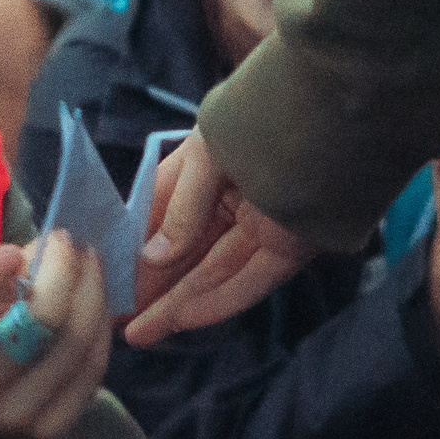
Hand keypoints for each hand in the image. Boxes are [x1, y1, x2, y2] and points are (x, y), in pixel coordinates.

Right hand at [0, 231, 110, 438]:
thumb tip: (43, 250)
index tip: (12, 249)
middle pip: (39, 328)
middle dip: (65, 274)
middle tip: (72, 244)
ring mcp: (19, 419)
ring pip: (76, 347)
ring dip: (92, 296)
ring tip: (89, 266)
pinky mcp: (53, 433)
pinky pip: (92, 372)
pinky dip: (99, 330)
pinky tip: (95, 305)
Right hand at [126, 132, 317, 346]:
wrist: (334, 104)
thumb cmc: (260, 115)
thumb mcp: (203, 157)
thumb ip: (180, 209)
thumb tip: (151, 258)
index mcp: (210, 166)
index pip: (163, 216)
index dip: (134, 249)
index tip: (105, 278)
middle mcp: (234, 199)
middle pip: (187, 253)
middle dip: (151, 288)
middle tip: (114, 318)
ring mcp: (263, 225)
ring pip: (214, 273)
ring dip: (177, 304)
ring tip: (138, 334)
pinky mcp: (292, 245)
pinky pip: (250, 280)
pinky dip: (218, 301)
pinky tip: (182, 319)